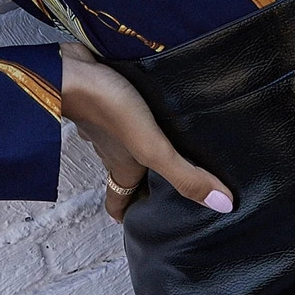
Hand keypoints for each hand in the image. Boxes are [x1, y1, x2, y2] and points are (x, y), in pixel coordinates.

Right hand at [60, 42, 234, 224]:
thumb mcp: (152, 148)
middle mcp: (111, 148)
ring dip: (138, 143)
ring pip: (122, 140)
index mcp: (122, 166)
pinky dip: (134, 111)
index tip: (142, 224)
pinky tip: (153, 100)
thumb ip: (185, 175)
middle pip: (123, 171)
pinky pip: (122, 108)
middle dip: (139, 180)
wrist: (71, 70)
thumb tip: (223, 205)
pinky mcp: (106, 93)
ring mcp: (105, 121)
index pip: (120, 201)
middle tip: (162, 182)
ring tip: (165, 139)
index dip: (129, 214)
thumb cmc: (109, 110)